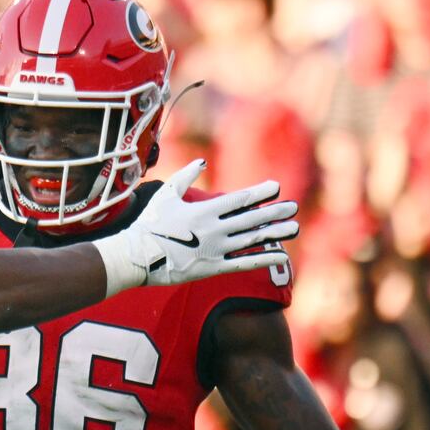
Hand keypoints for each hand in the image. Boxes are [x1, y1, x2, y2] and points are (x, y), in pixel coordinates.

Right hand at [97, 160, 298, 295]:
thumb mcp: (165, 194)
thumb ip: (186, 176)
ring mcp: (214, 249)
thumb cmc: (149, 224)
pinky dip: (263, 259)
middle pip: (251, 219)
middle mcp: (214, 229)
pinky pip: (244, 263)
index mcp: (204, 210)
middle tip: (293, 207)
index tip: (276, 187)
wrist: (136, 256)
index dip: (260, 193)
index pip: (239, 199)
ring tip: (294, 228)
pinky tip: (281, 256)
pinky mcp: (212, 268)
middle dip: (274, 212)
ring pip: (252, 240)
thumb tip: (202, 161)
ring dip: (275, 234)